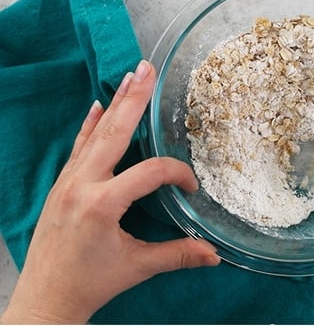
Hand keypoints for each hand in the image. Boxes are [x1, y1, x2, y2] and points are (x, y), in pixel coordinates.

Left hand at [1, 61, 219, 323]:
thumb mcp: (137, 266)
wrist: (46, 298)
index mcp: (102, 203)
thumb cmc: (90, 282)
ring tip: (132, 75)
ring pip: (95, 135)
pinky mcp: (61, 186)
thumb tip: (216, 254)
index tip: (190, 191)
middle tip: (148, 68)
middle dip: (134, 100)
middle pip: (114, 133)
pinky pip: (79, 147)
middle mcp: (81, 185)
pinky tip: (98, 104)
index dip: (176, 175)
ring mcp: (67, 182)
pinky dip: (90, 125)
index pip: (150, 172)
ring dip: (115, 104)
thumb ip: (178, 254)